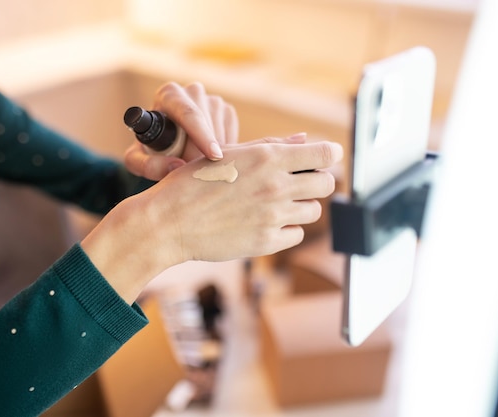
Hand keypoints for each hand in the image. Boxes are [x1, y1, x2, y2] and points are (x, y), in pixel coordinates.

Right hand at [81, 138, 342, 302]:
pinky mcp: (266, 242)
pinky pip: (296, 234)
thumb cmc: (193, 182)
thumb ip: (271, 146)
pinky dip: (287, 228)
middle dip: (318, 181)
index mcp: (267, 158)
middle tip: (300, 182)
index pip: (325, 154)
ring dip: (301, 205)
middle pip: (326, 184)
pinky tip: (266, 222)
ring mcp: (272, 217)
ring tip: (276, 203)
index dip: (329, 155)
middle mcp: (275, 186)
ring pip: (314, 210)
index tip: (324, 158)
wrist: (168, 222)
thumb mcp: (229, 153)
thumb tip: (304, 139)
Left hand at [124, 82, 238, 180]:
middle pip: (206, 123)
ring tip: (195, 164)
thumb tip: (176, 166)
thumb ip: (148, 165)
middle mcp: (192, 91)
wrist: (166, 144)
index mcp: (168, 95)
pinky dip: (224, 149)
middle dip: (203, 152)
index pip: (189, 113)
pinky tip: (207, 156)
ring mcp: (212, 100)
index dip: (202, 134)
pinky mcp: (226, 111)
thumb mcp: (137, 160)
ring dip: (212, 152)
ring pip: (220, 130)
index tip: (213, 155)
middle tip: (194, 173)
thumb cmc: (148, 150)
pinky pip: (231, 134)